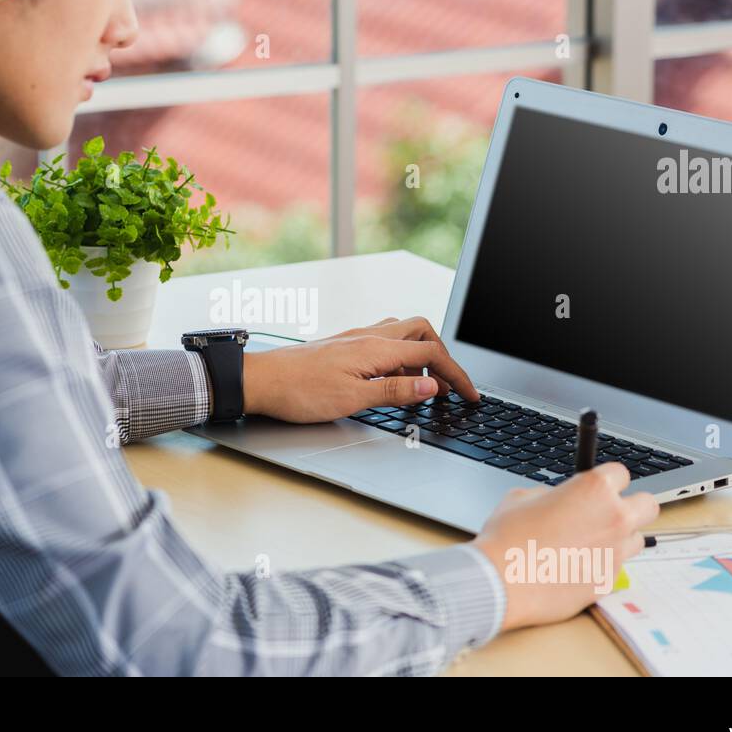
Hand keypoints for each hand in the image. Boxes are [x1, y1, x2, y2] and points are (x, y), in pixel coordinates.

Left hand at [241, 317, 479, 422]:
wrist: (260, 381)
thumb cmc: (299, 391)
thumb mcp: (353, 399)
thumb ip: (395, 392)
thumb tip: (432, 387)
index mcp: (376, 349)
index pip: (431, 355)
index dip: (456, 375)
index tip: (470, 394)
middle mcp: (368, 337)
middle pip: (421, 332)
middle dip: (443, 356)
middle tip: (449, 385)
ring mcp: (354, 339)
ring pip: (401, 335)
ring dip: (419, 357)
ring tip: (420, 388)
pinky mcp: (343, 346)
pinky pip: (383, 343)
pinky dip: (398, 359)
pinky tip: (390, 381)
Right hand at [471, 463, 659, 630]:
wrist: (502, 580)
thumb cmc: (508, 536)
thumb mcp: (522, 498)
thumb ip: (550, 494)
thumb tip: (557, 501)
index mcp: (594, 489)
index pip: (621, 473)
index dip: (607, 480)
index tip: (598, 489)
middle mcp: (614, 518)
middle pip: (648, 504)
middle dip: (632, 506)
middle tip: (609, 513)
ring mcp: (616, 552)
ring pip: (638, 539)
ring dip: (620, 538)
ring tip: (591, 543)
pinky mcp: (610, 580)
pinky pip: (615, 568)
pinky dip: (601, 565)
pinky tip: (576, 567)